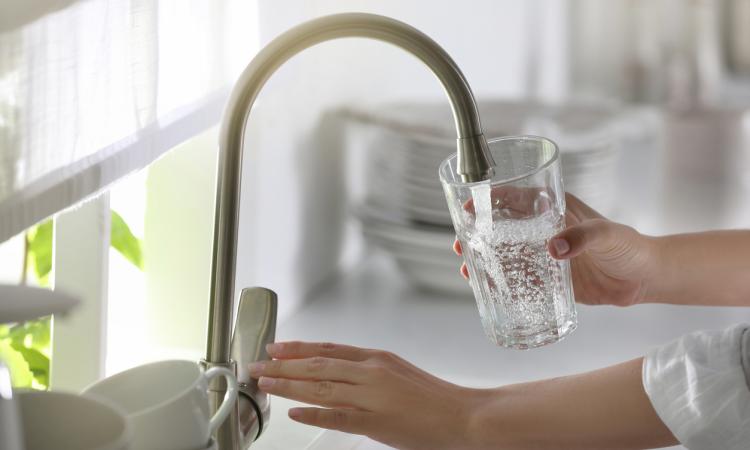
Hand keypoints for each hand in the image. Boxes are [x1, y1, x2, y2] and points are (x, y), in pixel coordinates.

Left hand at [249, 341, 481, 449]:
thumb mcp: (397, 372)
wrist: (462, 415)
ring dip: (289, 385)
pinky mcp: (377, 421)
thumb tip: (336, 373)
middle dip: (283, 366)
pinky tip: (293, 413)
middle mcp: (371, 371)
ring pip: (322, 387)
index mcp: (375, 358)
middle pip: (318, 366)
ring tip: (265, 384)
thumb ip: (366, 372)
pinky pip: (339, 417)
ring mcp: (373, 396)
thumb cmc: (432, 397)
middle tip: (257, 365)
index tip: (275, 348)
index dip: (298, 348)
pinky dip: (314, 414)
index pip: (328, 349)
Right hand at [454, 193, 657, 305]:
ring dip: (485, 260)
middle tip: (460, 243)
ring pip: (506, 255)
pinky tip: (488, 289)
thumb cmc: (629, 246)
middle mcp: (544, 230)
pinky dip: (502, 283)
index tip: (469, 208)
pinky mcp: (549, 279)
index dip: (490, 201)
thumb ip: (583, 238)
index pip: (516, 199)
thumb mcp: (608, 235)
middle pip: (502, 228)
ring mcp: (545, 255)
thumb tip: (554, 249)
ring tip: (466, 269)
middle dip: (478, 234)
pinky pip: (520, 280)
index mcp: (555, 209)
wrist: (644, 278)